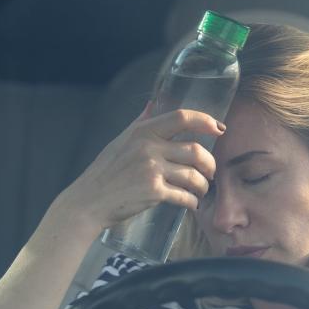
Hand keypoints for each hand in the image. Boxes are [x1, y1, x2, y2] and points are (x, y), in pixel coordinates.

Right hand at [56, 103, 222, 234]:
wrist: (88, 201)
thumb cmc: (105, 172)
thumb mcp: (121, 140)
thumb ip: (140, 122)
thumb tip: (154, 104)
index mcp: (143, 132)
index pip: (182, 117)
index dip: (206, 121)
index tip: (219, 129)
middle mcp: (149, 147)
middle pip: (196, 151)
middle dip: (210, 164)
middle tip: (210, 173)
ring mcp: (152, 170)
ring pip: (194, 176)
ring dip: (204, 186)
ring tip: (201, 191)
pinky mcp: (153, 192)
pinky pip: (185, 196)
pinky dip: (192, 202)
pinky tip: (191, 204)